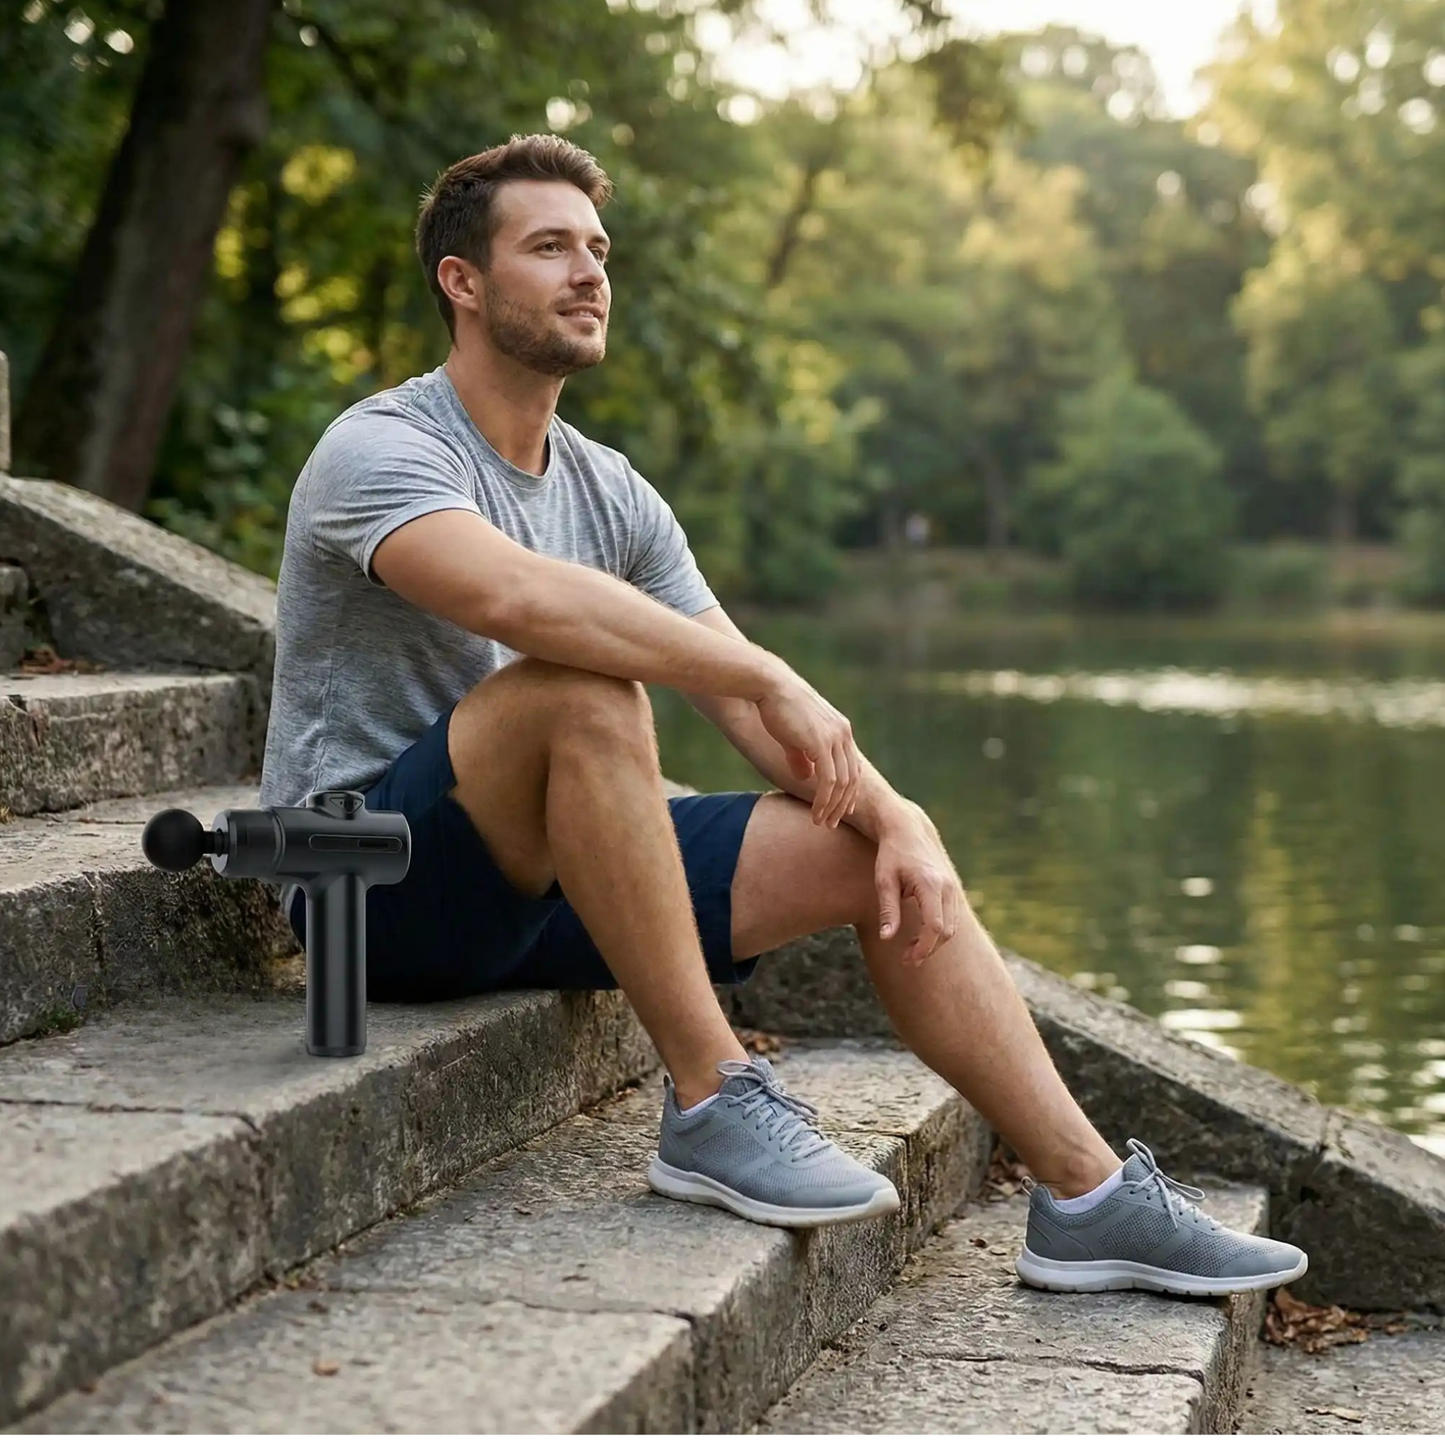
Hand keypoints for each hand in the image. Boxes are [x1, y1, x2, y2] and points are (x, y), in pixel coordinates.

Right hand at [755, 672, 861, 827]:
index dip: (848, 792)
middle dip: (842, 805)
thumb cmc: (777, 707)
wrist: (770, 686)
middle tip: (830, 823)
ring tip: (822, 822)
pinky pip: (829, 781)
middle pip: (852, 778)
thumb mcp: (794, 736)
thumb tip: (806, 777)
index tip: (839, 810)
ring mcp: (835, 738)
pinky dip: (824, 801)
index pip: (852, 767)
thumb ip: (802, 756)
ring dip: (833, 807)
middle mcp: (843, 733)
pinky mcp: (822, 743)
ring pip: (842, 784)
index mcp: (841, 730)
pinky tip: (816, 813)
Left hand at [874, 805, 966, 964]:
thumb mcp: (884, 880)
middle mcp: (947, 886)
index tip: (907, 960)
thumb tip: (886, 938)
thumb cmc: (891, 854)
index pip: (934, 927)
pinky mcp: (953, 888)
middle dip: (928, 949)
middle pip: (946, 931)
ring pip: (952, 927)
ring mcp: (953, 887)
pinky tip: (920, 935)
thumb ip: (888, 910)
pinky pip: (953, 918)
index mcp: (930, 884)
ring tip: (910, 949)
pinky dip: (939, 931)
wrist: (907, 829)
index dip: (923, 948)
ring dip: (934, 943)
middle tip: (906, 959)